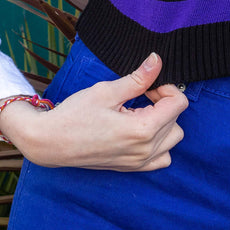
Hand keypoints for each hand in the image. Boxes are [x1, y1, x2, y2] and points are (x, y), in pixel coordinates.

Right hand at [0, 52, 187, 171]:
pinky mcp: (131, 168)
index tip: (146, 84)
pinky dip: (160, 143)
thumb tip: (157, 60)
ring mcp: (139, 163)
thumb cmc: (75, 115)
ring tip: (141, 112)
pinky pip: (161, 158)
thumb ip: (138, 78)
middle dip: (163, 102)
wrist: (50, 142)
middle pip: (177, 120)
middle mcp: (145, 151)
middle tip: (140, 94)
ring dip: (164, 122)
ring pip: (173, 140)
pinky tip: (141, 130)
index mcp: (142, 130)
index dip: (166, 88)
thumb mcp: (107, 90)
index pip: (178, 104)